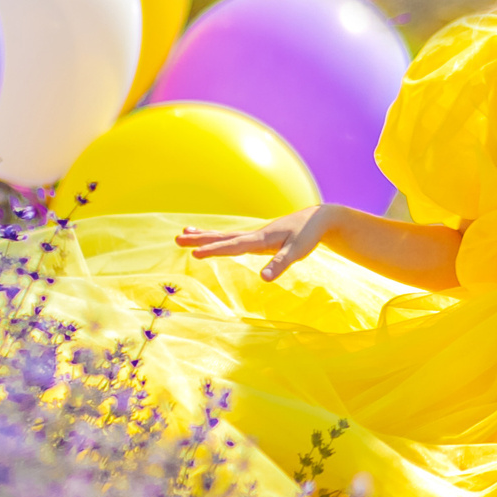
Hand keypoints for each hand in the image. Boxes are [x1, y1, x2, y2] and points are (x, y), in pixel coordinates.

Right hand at [175, 206, 338, 282]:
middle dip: (200, 239)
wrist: (318, 218)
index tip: (194, 253)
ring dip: (205, 235)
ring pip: (224, 235)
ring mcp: (255, 234)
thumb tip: (263, 279)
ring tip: (183, 232)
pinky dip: (219, 237)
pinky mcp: (258, 237)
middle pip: (222, 237)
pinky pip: (233, 238)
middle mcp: (254, 235)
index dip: (214, 250)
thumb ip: (280, 264)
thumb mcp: (298, 252)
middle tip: (177, 238)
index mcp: (261, 239)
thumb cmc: (309, 235)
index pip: (233, 246)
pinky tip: (211, 238)